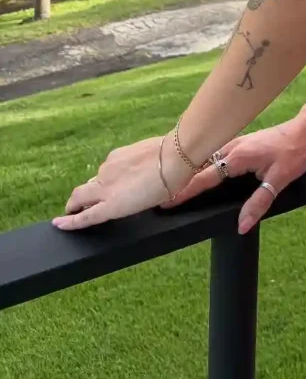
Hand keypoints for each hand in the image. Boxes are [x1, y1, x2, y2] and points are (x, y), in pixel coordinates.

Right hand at [52, 135, 186, 231]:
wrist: (174, 157)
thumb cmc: (167, 186)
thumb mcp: (144, 204)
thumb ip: (124, 204)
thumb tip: (118, 199)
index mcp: (112, 206)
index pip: (84, 217)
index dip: (69, 222)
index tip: (58, 223)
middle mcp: (104, 188)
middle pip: (77, 197)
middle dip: (73, 204)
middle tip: (73, 208)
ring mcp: (107, 169)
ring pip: (94, 180)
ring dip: (97, 185)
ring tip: (111, 187)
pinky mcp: (115, 155)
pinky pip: (108, 166)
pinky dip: (111, 171)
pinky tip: (126, 169)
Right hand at [161, 117, 305, 234]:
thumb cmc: (295, 153)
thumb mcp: (279, 180)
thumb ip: (259, 203)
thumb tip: (241, 226)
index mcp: (238, 156)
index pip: (204, 177)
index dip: (184, 190)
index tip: (165, 200)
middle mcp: (232, 146)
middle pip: (199, 166)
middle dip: (180, 180)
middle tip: (159, 194)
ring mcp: (235, 142)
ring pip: (206, 158)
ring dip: (190, 171)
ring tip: (172, 186)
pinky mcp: (240, 142)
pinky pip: (215, 154)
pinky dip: (202, 164)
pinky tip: (198, 171)